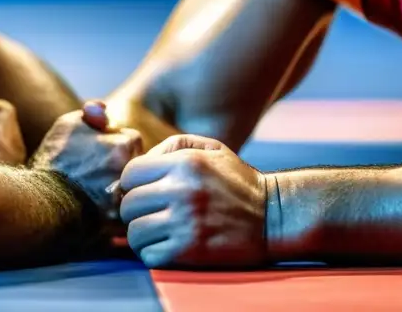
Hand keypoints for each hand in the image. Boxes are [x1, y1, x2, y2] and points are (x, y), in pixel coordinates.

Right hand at [31, 100, 141, 218]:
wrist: (39, 200)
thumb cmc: (55, 160)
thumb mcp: (68, 124)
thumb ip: (93, 112)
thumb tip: (106, 109)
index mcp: (124, 144)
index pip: (131, 140)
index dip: (116, 145)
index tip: (101, 153)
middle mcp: (129, 170)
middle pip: (135, 165)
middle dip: (122, 167)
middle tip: (97, 173)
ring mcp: (126, 197)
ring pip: (132, 188)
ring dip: (121, 188)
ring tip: (96, 191)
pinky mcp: (117, 221)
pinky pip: (126, 214)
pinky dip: (116, 211)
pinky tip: (98, 210)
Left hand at [119, 134, 266, 267]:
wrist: (273, 215)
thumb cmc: (237, 181)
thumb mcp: (210, 148)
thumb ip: (173, 146)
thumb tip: (142, 161)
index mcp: (184, 162)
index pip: (130, 174)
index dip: (132, 184)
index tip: (143, 191)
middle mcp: (181, 190)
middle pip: (128, 204)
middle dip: (135, 210)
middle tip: (149, 214)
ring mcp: (185, 221)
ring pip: (135, 232)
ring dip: (142, 234)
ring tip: (157, 231)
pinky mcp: (190, 250)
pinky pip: (149, 255)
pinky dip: (153, 253)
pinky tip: (166, 246)